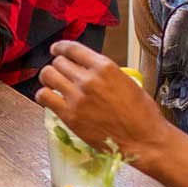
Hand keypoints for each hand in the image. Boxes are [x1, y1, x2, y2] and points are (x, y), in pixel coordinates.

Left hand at [36, 41, 169, 163]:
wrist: (143, 139)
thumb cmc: (142, 113)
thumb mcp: (126, 81)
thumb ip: (104, 73)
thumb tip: (89, 70)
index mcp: (105, 67)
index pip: (73, 48)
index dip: (60, 47)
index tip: (56, 50)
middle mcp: (88, 79)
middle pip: (58, 62)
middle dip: (58, 66)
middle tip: (60, 73)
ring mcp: (77, 97)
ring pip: (47, 75)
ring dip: (48, 78)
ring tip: (52, 84)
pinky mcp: (69, 115)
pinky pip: (44, 97)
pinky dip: (44, 95)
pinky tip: (50, 98)